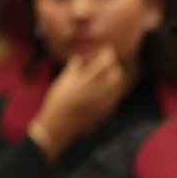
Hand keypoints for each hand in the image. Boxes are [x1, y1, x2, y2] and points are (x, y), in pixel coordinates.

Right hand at [30, 46, 127, 162]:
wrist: (60, 126)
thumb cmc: (57, 102)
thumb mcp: (63, 81)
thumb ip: (74, 67)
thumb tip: (80, 57)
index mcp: (85, 80)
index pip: (105, 61)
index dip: (107, 53)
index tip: (104, 51)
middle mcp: (97, 91)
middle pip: (117, 73)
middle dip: (113, 66)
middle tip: (106, 64)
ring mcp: (104, 102)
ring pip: (119, 85)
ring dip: (115, 77)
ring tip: (105, 76)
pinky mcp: (107, 111)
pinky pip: (117, 96)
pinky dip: (114, 90)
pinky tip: (105, 89)